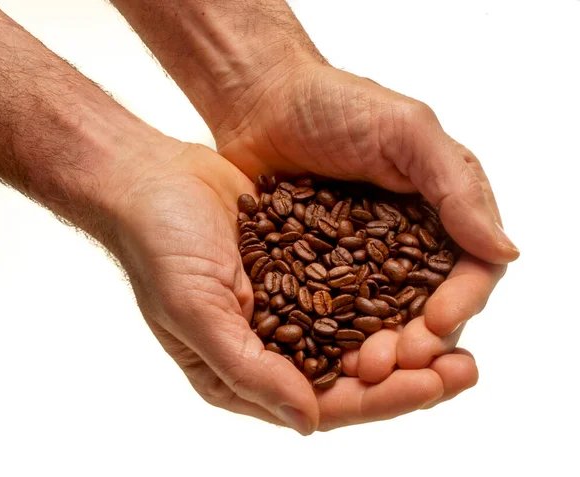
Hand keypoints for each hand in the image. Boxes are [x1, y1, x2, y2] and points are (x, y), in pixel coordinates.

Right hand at [109, 139, 462, 432]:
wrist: (151, 179)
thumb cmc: (158, 245)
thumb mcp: (196, 311)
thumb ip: (250, 370)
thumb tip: (310, 421)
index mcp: (240, 370)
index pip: (323, 401)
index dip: (381, 399)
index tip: (433, 386)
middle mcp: (268, 346)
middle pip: (350, 373)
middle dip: (408, 374)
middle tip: (465, 368)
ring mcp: (285, 306)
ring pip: (358, 334)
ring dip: (405, 335)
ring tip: (457, 333)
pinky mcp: (297, 266)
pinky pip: (349, 289)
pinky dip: (386, 293)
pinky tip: (423, 289)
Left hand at [209, 63, 517, 425]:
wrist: (263, 102)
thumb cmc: (336, 104)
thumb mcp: (405, 131)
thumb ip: (455, 187)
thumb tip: (506, 250)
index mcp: (442, 211)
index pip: (469, 269)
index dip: (461, 302)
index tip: (438, 323)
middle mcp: (407, 243)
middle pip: (427, 307)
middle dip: (418, 341)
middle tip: (394, 362)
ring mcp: (361, 262)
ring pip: (382, 320)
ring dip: (379, 351)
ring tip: (361, 370)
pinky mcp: (320, 271)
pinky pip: (334, 312)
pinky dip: (334, 338)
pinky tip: (324, 359)